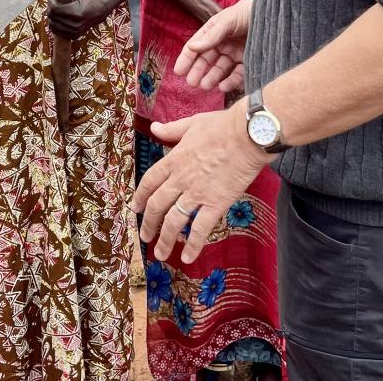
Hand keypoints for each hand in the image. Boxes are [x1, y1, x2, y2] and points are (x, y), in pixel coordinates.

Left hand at [47, 0, 107, 39]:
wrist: (99, 11)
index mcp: (77, 13)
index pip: (55, 10)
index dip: (51, 2)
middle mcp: (76, 24)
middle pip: (53, 18)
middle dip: (50, 9)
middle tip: (52, 4)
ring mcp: (75, 31)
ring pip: (53, 26)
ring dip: (51, 18)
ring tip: (54, 11)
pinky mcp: (74, 36)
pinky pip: (57, 33)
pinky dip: (55, 26)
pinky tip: (57, 19)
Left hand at [132, 105, 269, 263]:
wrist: (248, 135)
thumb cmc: (223, 126)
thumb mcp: (192, 123)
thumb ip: (172, 130)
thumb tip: (154, 127)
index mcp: (174, 159)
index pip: (150, 181)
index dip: (140, 196)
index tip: (134, 208)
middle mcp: (181, 179)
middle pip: (157, 205)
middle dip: (148, 223)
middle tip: (144, 236)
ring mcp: (197, 193)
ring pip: (174, 221)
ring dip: (165, 239)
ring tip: (160, 253)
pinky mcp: (216, 204)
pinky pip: (200, 229)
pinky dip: (193, 245)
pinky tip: (188, 258)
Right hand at [174, 0, 252, 92]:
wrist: (274, 12)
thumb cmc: (248, 11)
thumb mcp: (228, 20)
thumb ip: (211, 35)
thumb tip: (192, 48)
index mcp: (213, 32)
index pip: (196, 46)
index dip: (186, 58)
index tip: (178, 71)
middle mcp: (223, 44)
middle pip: (206, 60)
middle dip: (197, 71)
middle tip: (192, 83)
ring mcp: (235, 53)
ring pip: (220, 70)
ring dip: (211, 78)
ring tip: (205, 86)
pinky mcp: (249, 61)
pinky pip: (237, 75)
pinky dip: (229, 82)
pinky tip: (222, 87)